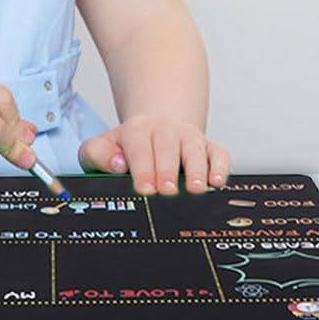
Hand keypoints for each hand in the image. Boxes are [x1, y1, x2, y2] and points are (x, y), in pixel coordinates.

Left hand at [79, 115, 229, 195]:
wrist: (154, 128)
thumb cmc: (126, 148)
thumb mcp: (101, 148)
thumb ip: (98, 154)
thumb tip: (117, 165)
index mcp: (137, 129)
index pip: (139, 146)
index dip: (142, 167)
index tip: (144, 188)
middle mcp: (165, 130)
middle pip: (167, 146)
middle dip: (167, 169)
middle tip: (166, 191)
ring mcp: (189, 138)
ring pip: (195, 149)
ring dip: (197, 169)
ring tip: (196, 189)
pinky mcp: (210, 147)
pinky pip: (219, 153)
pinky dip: (220, 167)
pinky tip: (217, 182)